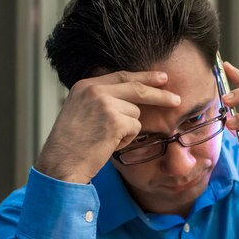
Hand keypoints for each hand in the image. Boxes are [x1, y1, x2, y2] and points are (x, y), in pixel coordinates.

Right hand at [35, 71, 180, 183]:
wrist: (61, 162)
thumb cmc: (72, 144)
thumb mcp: (81, 111)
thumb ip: (101, 100)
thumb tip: (132, 100)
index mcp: (85, 85)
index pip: (122, 76)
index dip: (144, 77)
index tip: (161, 78)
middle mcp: (94, 90)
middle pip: (137, 87)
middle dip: (160, 94)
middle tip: (177, 99)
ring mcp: (104, 103)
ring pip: (136, 113)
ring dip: (128, 129)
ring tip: (106, 139)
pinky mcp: (114, 120)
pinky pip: (135, 128)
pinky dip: (127, 140)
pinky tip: (109, 144)